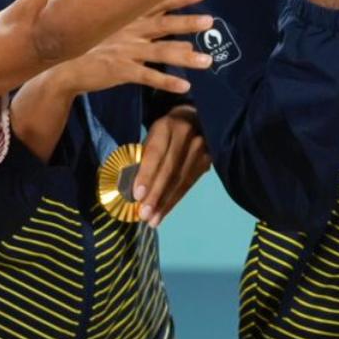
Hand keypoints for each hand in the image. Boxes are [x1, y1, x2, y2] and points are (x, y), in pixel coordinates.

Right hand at [49, 0, 215, 96]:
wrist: (62, 65)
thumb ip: (132, 16)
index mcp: (128, 16)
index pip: (158, 2)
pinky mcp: (121, 70)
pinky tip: (185, 86)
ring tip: (208, 61)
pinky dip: (167, 81)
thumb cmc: (89, 42)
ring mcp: (127, 50)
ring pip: (161, 52)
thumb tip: (159, 15)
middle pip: (164, 24)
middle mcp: (131, 30)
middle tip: (210, 20)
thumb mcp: (109, 22)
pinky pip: (148, 76)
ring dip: (186, 56)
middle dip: (187, 21)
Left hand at [135, 104, 211, 226]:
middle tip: (144, 215)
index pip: (156, 152)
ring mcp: (202, 148)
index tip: (137, 195)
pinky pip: (189, 184)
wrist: (196, 117)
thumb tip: (129, 184)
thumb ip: (144, 154)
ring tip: (152, 220)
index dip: (147, 174)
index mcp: (167, 125)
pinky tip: (163, 213)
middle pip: (170, 170)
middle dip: (156, 194)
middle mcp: (187, 135)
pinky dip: (174, 200)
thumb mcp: (152, 133)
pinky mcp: (209, 160)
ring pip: (181, 180)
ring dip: (165, 203)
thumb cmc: (165, 130)